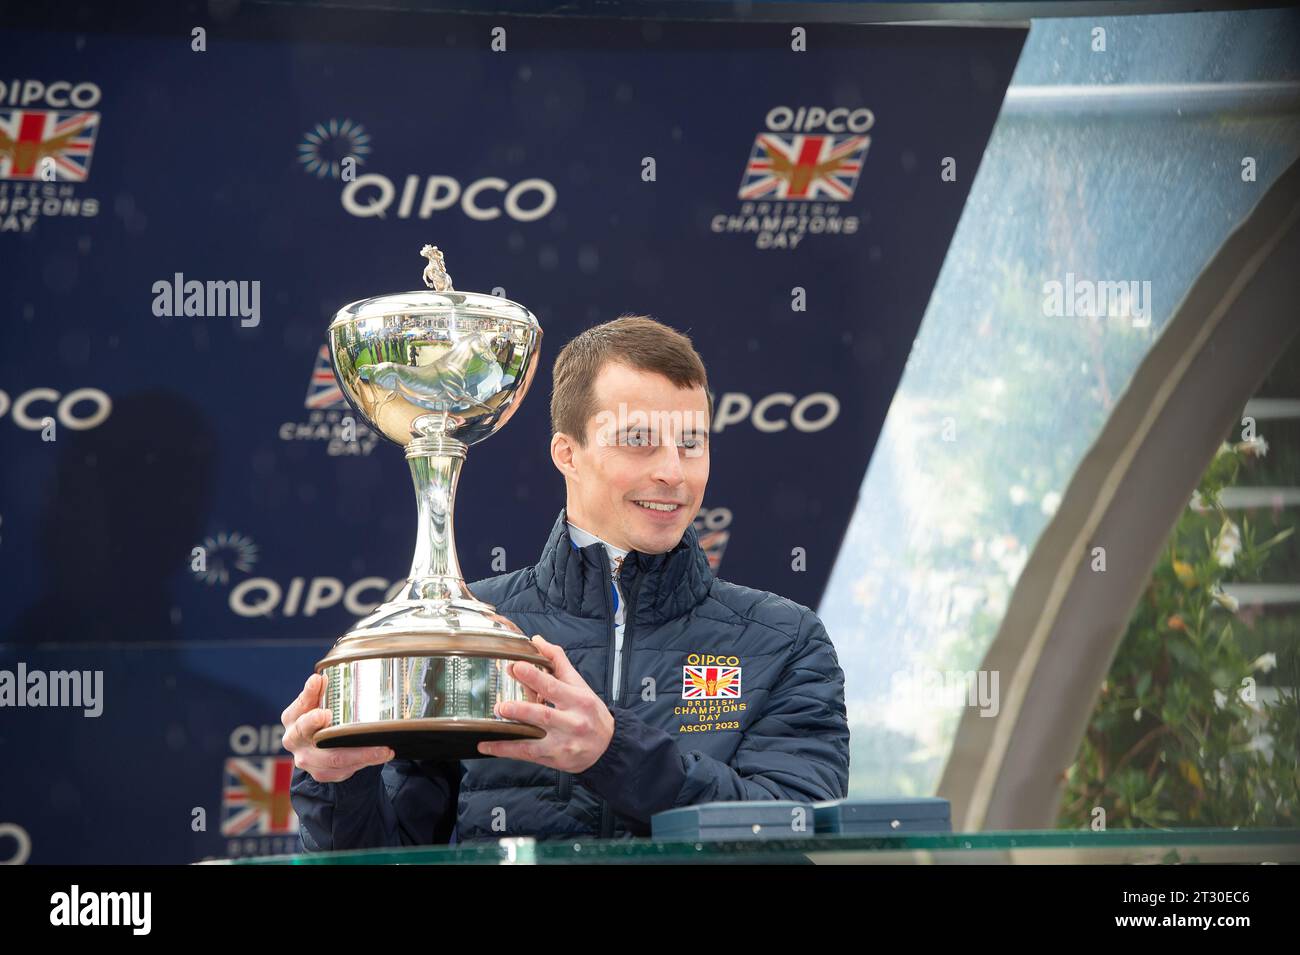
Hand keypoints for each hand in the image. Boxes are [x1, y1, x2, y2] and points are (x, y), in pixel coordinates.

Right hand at [281, 674, 393, 783]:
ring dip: (362, 755)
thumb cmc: (314, 717)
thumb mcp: (313, 701)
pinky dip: (364, 763)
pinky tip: (381, 755)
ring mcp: (308, 760)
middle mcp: (295, 741)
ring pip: (334, 760)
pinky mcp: (322, 773)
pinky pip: (343, 771)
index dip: (312, 713)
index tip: (325, 713)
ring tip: (383, 749)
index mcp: (292, 717)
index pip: (300, 712)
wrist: (313, 746)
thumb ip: (317, 691)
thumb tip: (320, 678)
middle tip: (353, 732)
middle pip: (315, 741)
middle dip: (333, 738)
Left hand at [478, 635, 614, 772]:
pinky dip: (506, 750)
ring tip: (493, 724)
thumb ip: (558, 662)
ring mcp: (563, 744)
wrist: (608, 747)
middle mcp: (572, 722)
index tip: (516, 667)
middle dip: (522, 711)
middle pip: (545, 716)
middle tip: (501, 705)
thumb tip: (537, 640)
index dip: (534, 677)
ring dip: (511, 734)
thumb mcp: (579, 685)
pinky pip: (527, 754)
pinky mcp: (554, 759)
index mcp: (578, 700)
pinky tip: (487, 746)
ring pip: (534, 740)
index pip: (554, 687)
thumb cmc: (590, 712)